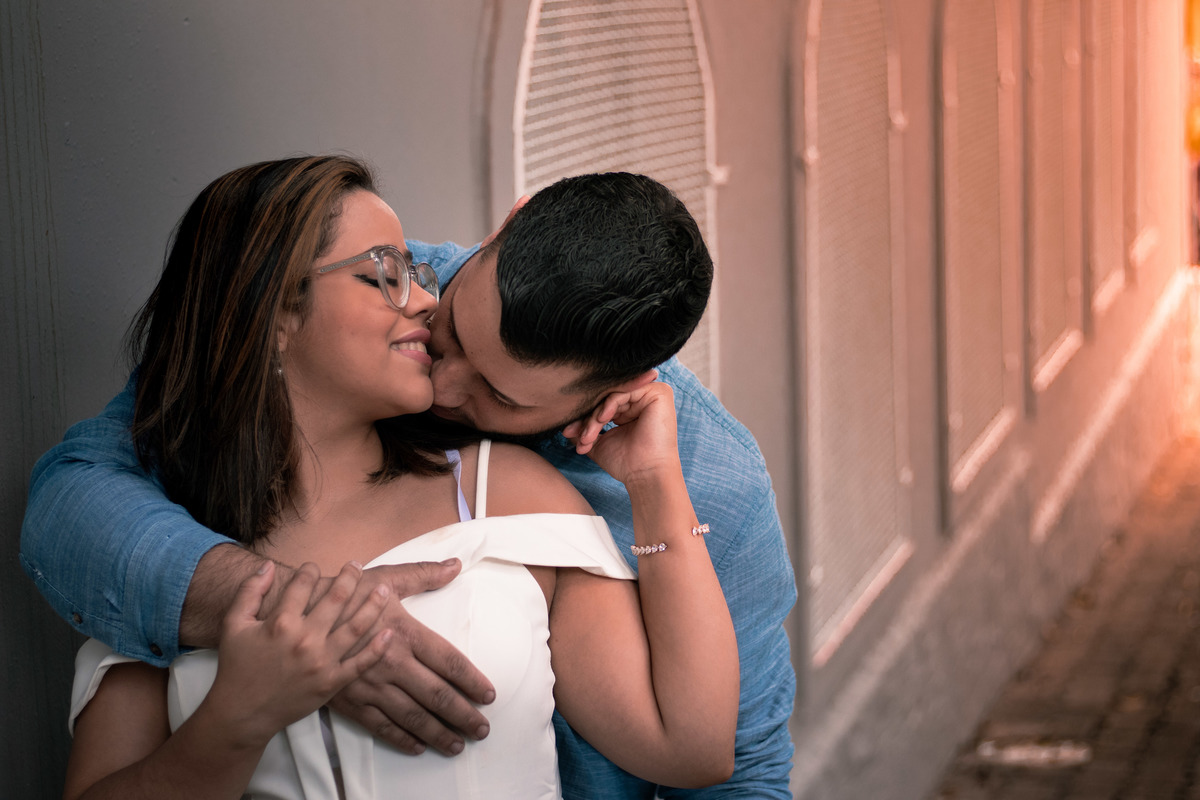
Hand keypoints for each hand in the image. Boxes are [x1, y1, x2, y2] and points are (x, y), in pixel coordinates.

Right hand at [205, 561, 392, 748]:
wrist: (242, 713)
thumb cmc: (237, 667)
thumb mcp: (233, 625)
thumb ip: (249, 591)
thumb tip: (267, 566)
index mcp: (280, 623)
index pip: (303, 584)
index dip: (310, 570)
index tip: (315, 567)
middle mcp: (304, 639)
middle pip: (336, 599)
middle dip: (350, 577)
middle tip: (357, 566)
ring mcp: (321, 662)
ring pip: (355, 627)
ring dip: (372, 605)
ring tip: (383, 589)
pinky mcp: (331, 683)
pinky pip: (360, 663)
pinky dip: (377, 648)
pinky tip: (389, 631)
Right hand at [326, 560, 496, 755]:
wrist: (295, 613)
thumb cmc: (344, 593)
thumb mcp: (386, 577)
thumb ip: (424, 574)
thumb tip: (456, 565)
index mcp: (404, 633)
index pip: (448, 662)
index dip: (471, 681)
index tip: (488, 695)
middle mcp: (391, 662)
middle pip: (436, 695)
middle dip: (463, 715)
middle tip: (482, 729)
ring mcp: (370, 685)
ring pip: (412, 716)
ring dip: (439, 733)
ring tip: (458, 744)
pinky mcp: (350, 700)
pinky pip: (380, 726)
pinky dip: (401, 738)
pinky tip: (418, 745)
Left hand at [562, 379, 682, 485]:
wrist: (646, 475)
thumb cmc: (626, 463)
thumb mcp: (598, 443)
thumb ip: (583, 430)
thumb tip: (564, 426)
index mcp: (632, 409)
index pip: (602, 405)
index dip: (584, 418)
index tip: (567, 433)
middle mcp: (643, 399)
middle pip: (605, 400)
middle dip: (587, 419)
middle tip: (575, 436)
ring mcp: (651, 394)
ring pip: (612, 397)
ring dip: (595, 417)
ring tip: (588, 437)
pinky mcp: (659, 393)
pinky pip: (624, 392)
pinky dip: (608, 405)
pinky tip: (602, 420)